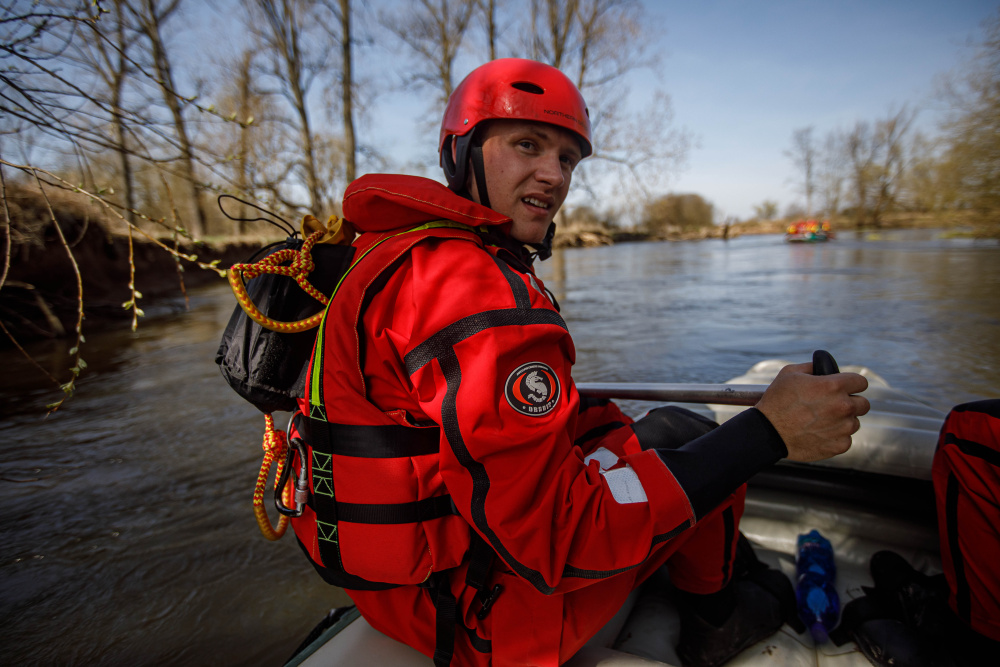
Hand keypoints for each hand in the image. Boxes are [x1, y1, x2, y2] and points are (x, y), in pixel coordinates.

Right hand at [755, 362, 870, 461]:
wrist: (767, 432)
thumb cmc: (776, 401)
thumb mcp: (790, 373)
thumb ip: (813, 367)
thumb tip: (824, 367)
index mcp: (833, 386)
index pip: (861, 382)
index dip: (852, 384)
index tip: (846, 388)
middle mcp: (842, 407)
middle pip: (863, 404)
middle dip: (851, 402)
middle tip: (833, 405)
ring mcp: (842, 428)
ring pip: (854, 422)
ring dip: (843, 421)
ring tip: (821, 421)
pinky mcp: (838, 446)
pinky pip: (846, 439)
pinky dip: (836, 437)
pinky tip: (819, 433)